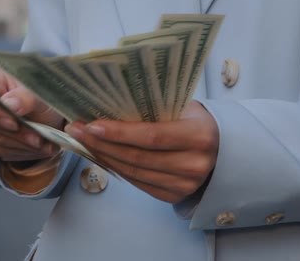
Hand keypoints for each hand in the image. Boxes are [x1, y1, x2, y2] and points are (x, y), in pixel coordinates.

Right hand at [0, 62, 63, 161]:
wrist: (42, 111)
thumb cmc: (38, 94)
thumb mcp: (39, 92)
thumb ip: (25, 96)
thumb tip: (9, 104)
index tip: (14, 124)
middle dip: (14, 134)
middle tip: (38, 139)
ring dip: (20, 145)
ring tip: (42, 144)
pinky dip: (18, 151)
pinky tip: (35, 148)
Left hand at [65, 101, 218, 202]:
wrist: (223, 150)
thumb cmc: (196, 121)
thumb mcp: (183, 108)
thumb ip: (154, 109)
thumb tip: (108, 104)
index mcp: (199, 135)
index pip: (151, 136)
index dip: (119, 132)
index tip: (91, 124)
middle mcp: (194, 164)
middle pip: (136, 157)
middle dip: (101, 143)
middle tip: (76, 130)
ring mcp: (184, 184)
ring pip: (133, 172)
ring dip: (103, 156)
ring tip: (82, 141)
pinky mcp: (174, 196)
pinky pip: (137, 182)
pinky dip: (115, 168)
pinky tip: (100, 155)